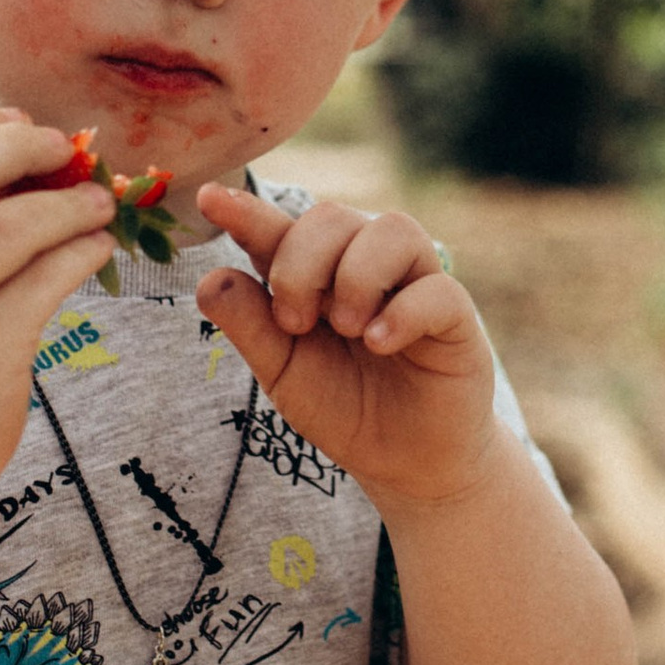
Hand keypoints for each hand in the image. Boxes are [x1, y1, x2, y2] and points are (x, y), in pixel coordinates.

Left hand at [194, 186, 497, 510]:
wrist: (407, 464)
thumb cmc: (345, 409)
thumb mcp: (284, 374)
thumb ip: (251, 327)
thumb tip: (210, 279)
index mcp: (316, 276)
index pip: (279, 230)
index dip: (245, 211)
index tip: (208, 200)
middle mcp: (365, 267)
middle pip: (332, 217)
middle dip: (301, 264)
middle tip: (296, 323)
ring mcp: (414, 285)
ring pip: (391, 230)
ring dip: (356, 276)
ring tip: (348, 330)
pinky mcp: (456, 316)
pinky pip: (436, 287)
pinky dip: (402, 312)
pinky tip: (380, 344)